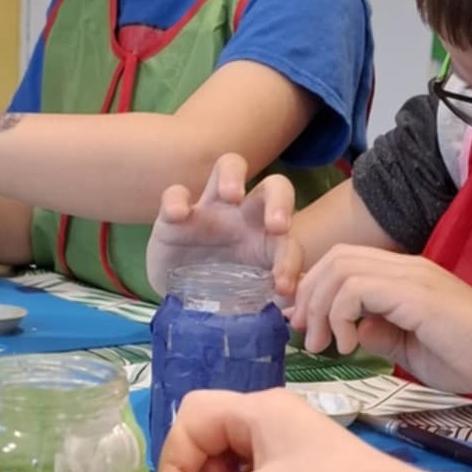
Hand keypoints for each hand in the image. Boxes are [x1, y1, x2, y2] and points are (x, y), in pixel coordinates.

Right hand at [148, 155, 303, 300]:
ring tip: (232, 196)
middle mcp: (244, 216)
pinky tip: (178, 216)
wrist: (177, 299)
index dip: (291, 261)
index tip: (282, 287)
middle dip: (280, 201)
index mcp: (266, 240)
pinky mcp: (174, 215)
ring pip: (230, 166)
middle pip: (274, 186)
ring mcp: (210, 209)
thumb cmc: (219, 294)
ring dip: (234, 175)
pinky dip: (176, 199)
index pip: (289, 241)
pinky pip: (176, 193)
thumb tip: (298, 305)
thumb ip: (269, 298)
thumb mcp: (244, 300)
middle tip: (276, 226)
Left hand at [293, 246, 471, 394]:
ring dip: (320, 307)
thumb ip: (381, 336)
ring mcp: (412, 276)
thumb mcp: (412, 351)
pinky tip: (348, 346)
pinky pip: (357, 288)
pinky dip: (340, 316)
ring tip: (324, 345)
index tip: (307, 327)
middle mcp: (406, 267)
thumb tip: (352, 331)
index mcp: (406, 277)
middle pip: (336, 258)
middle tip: (306, 336)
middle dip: (309, 296)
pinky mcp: (415, 292)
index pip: (346, 262)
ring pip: (340, 268)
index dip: (316, 290)